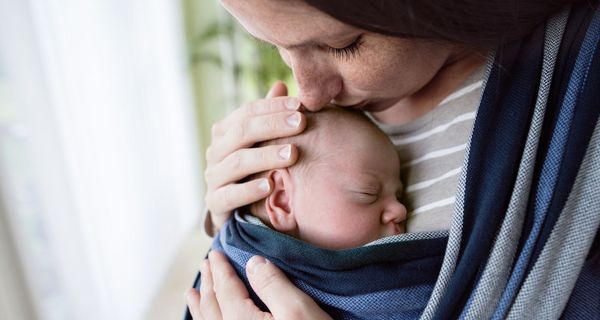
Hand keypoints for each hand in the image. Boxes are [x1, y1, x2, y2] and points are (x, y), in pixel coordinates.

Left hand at [185, 251, 331, 319]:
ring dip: (200, 306)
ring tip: (192, 294)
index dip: (221, 270)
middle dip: (208, 284)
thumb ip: (273, 285)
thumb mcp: (297, 311)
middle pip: (212, 306)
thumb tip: (253, 263)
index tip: (215, 254)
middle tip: (204, 265)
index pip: (225, 289)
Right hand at [204, 82, 305, 233]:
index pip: (248, 112)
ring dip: (266, 156)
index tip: (300, 105)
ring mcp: (213, 177)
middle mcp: (216, 151)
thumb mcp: (263, 143)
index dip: (273, 106)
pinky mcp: (215, 204)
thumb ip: (269, 117)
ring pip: (237, 162)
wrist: (237, 212)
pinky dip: (249, 190)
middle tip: (301, 123)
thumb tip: (280, 85)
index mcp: (226, 132)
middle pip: (242, 132)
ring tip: (292, 154)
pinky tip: (270, 186)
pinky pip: (230, 195)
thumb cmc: (255, 170)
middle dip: (273, 125)